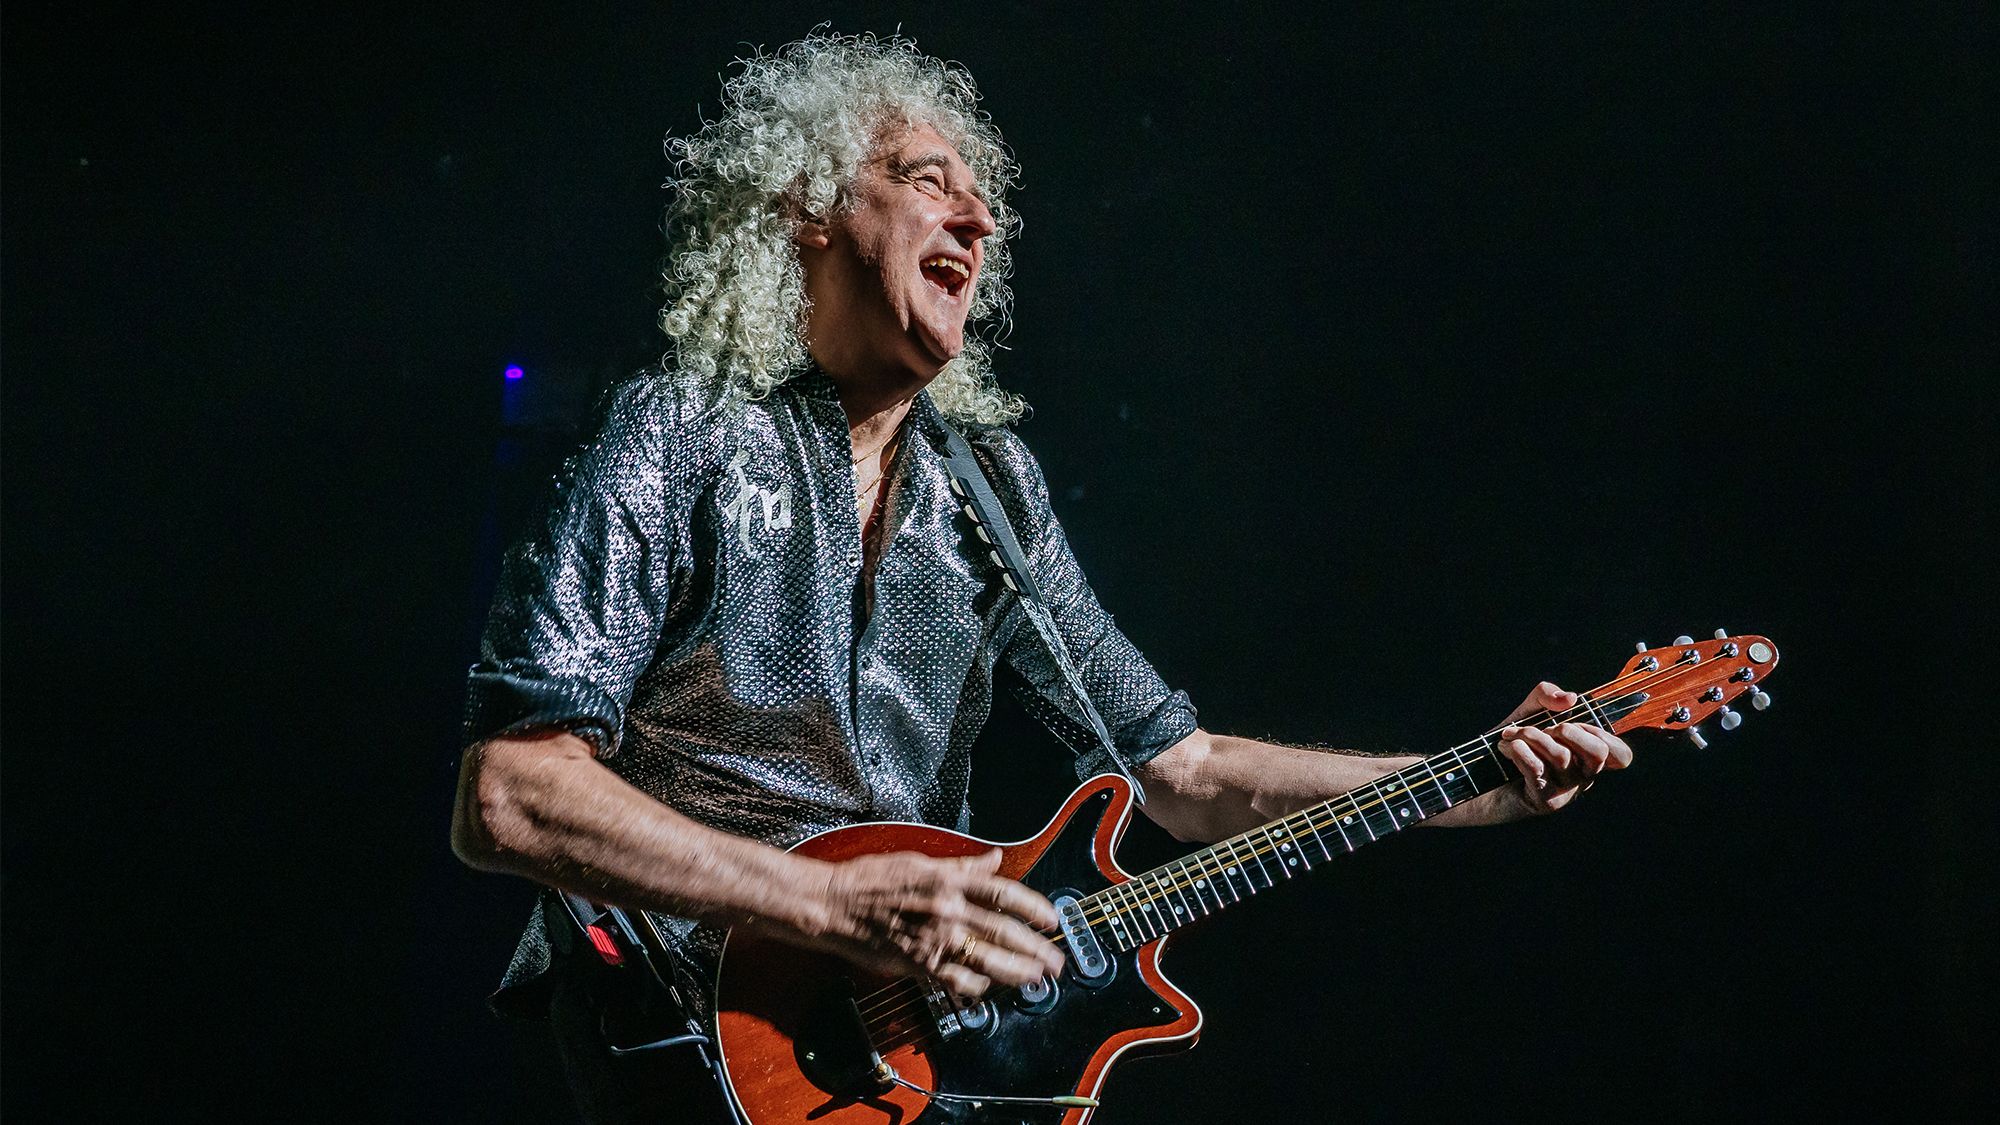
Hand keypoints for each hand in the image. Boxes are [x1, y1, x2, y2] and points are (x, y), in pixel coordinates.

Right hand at [811, 848, 1064, 997]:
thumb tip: (994, 859)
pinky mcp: (919, 963)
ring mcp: (934, 939)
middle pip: (1004, 931)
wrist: (833, 904)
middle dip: (1036, 948)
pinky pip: (957, 980)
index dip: (1034, 907)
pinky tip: (990, 987)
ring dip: (1017, 971)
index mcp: (949, 880)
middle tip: (1056, 960)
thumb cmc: (871, 880)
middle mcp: (947, 909)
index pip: (1004, 893)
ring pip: (987, 959)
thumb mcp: (919, 861)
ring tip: (1037, 977)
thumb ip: (961, 865)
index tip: (1052, 918)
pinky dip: (977, 985)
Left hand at [1492, 681, 1633, 816]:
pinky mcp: (1545, 801)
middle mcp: (1583, 777)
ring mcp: (1566, 792)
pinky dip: (1519, 750)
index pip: (1621, 755)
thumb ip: (1547, 695)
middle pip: (1598, 752)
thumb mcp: (1529, 711)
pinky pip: (1537, 769)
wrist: (1483, 777)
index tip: (1572, 722)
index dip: (1601, 733)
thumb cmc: (1514, 743)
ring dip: (1531, 736)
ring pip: (1561, 756)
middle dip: (1568, 730)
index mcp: (1587, 757)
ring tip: (1511, 735)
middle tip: (1545, 728)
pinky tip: (1506, 747)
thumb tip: (1570, 698)